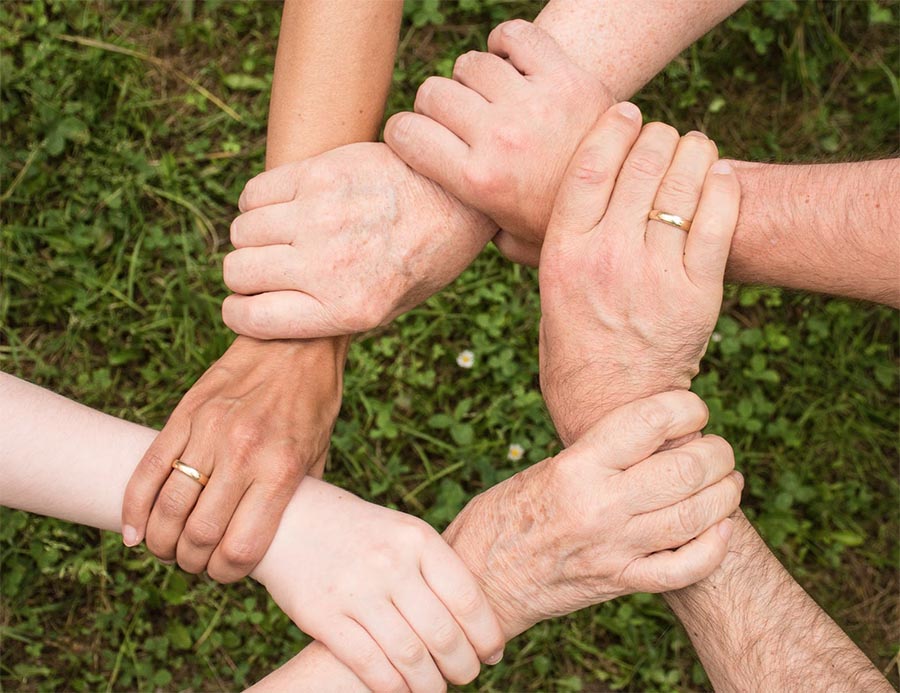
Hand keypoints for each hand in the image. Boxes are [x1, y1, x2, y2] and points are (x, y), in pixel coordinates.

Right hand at [122, 337, 344, 580]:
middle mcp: (243, 453)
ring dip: (161, 541)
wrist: (295, 341)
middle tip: (194, 563)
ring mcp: (209, 432)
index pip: (241, 547)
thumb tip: (276, 539)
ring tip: (167, 548)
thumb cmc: (313, 402)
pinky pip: (148, 469)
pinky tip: (135, 531)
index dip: (227, 574)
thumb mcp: (319, 454)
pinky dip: (134, 508)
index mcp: (280, 470)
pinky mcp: (185, 414)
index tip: (225, 573)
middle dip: (191, 562)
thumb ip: (296, 497)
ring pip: (168, 507)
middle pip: (198, 535)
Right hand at [221, 142, 496, 339]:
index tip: (245, 305)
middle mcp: (329, 265)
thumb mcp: (389, 308)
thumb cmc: (424, 258)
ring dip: (252, 237)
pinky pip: (254, 193)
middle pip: (238, 272)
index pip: (252, 318)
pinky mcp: (319, 174)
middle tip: (267, 268)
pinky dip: (257, 203)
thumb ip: (331, 316)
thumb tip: (271, 315)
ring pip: (242, 231)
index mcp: (347, 309)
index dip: (239, 313)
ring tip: (279, 236)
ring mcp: (321, 216)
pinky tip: (283, 207)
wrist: (458, 197)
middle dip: (244, 275)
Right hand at [253, 479, 504, 691]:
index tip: (492, 653)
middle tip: (466, 675)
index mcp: (417, 539)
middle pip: (443, 634)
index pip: (467, 599)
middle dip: (463, 666)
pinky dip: (393, 687)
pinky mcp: (323, 616)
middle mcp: (390, 563)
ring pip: (410, 656)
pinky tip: (402, 691)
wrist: (290, 518)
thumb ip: (435, 569)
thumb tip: (478, 622)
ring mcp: (356, 590)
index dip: (486, 634)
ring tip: (436, 688)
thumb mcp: (403, 533)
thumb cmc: (360, 532)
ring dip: (430, 684)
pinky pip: (370, 664)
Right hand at [385, 20, 610, 265]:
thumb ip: (476, 230)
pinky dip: (506, 42)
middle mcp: (500, 138)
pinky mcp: (565, 76)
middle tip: (457, 121)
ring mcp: (533, 104)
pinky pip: (515, 36)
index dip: (403, 133)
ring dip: (472, 78)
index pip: (405, 133)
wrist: (631, 199)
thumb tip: (448, 223)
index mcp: (478, 181)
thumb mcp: (513, 243)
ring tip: (490, 97)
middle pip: (433, 93)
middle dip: (435, 106)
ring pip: (470, 64)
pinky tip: (511, 64)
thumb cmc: (563, 224)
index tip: (415, 138)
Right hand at [443, 391, 741, 638]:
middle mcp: (599, 506)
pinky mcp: (620, 582)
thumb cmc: (505, 514)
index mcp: (576, 467)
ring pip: (696, 516)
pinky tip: (720, 529)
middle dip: (717, 453)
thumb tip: (657, 437)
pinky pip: (685, 568)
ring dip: (725, 494)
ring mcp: (614, 548)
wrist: (480, 579)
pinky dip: (714, 547)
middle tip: (718, 449)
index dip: (686, 407)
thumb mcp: (546, 469)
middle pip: (686, 468)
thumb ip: (599, 455)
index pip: (650, 422)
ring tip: (728, 481)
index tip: (694, 409)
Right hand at [538, 104, 739, 444]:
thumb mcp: (546, 295)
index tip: (626, 111)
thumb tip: (518, 217)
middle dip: (658, 135)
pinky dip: (723, 187)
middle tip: (663, 135)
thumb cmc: (573, 350)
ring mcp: (655, 274)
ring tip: (695, 148)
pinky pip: (719, 221)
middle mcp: (608, 257)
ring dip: (694, 152)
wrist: (613, 407)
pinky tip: (719, 176)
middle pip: (642, 163)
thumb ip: (542, 250)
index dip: (613, 126)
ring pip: (684, 184)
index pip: (591, 164)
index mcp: (564, 253)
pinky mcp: (698, 293)